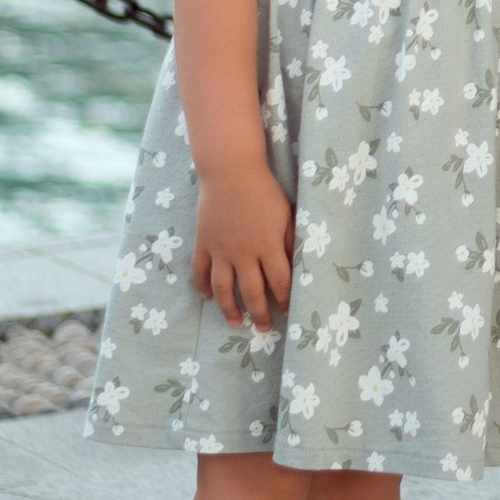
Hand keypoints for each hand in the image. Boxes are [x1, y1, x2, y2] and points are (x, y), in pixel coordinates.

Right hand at [192, 155, 293, 329]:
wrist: (230, 170)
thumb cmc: (264, 190)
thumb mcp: (286, 215)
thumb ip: (291, 241)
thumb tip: (299, 265)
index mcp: (268, 246)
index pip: (280, 282)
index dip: (286, 300)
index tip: (290, 313)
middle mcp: (244, 254)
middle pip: (252, 292)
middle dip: (260, 313)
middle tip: (264, 329)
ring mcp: (221, 250)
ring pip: (224, 288)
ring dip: (230, 309)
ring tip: (236, 323)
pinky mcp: (204, 243)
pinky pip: (200, 270)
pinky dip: (202, 286)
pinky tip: (207, 297)